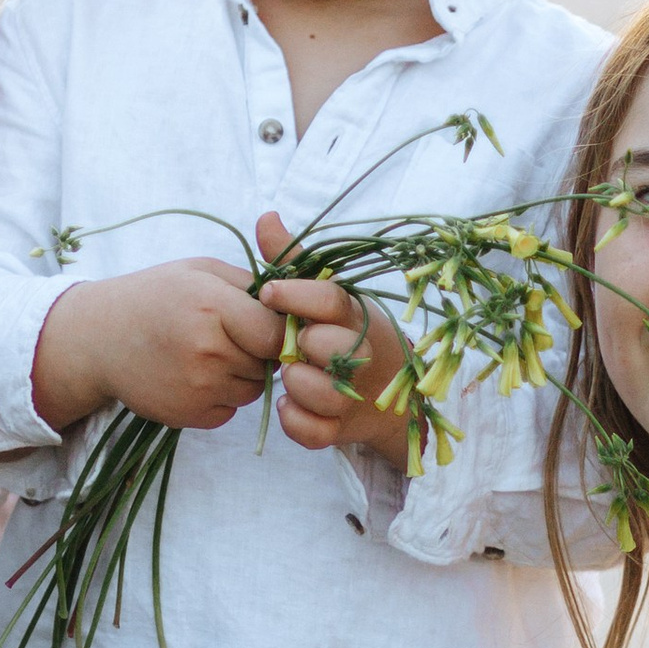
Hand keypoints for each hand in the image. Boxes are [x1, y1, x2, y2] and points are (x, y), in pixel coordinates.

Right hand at [31, 259, 283, 432]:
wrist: (98, 338)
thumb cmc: (155, 295)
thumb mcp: (201, 270)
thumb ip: (252, 285)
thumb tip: (298, 306)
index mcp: (212, 307)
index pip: (277, 333)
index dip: (280, 330)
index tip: (268, 322)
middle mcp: (206, 351)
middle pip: (268, 363)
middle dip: (260, 350)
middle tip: (233, 334)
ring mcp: (197, 389)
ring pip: (252, 390)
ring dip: (243, 374)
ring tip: (212, 352)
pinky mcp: (188, 416)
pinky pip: (230, 411)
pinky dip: (222, 396)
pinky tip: (196, 374)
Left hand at [252, 212, 409, 456]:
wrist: (383, 393)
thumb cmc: (342, 334)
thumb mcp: (325, 295)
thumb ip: (294, 262)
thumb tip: (265, 216)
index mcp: (354, 315)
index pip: (329, 299)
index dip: (297, 296)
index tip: (267, 293)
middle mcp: (359, 353)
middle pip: (332, 346)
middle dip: (306, 345)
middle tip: (293, 344)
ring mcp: (352, 394)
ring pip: (323, 391)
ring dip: (299, 384)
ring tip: (290, 374)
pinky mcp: (341, 429)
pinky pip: (315, 431)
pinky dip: (297, 421)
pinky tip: (288, 405)